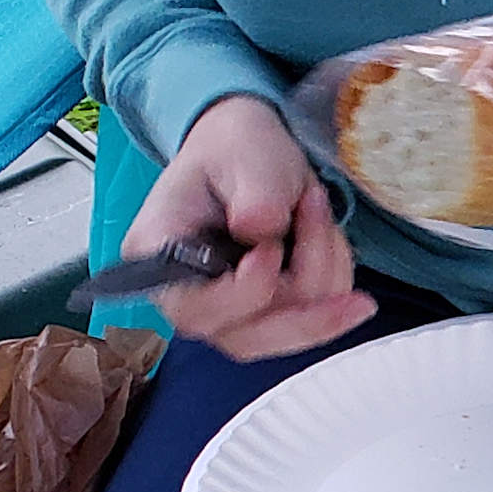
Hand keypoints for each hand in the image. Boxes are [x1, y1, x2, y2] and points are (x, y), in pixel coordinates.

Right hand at [133, 94, 372, 360]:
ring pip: (292, 329)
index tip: (271, 246)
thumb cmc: (237, 150)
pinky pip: (318, 317)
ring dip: (324, 268)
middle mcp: (189, 297)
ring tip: (316, 207)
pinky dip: (335, 274)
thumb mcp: (248, 154)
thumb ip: (255, 194)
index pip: (193, 310)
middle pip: (247, 340)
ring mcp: (231, 313)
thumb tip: (260, 231)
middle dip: (303, 298)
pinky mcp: (268, 315)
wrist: (252, 155)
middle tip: (330, 237)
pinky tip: (324, 232)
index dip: (243, 292)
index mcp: (157, 255)